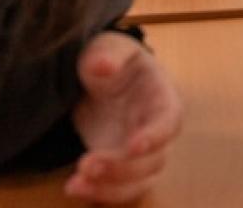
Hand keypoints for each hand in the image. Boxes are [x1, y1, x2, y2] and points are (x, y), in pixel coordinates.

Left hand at [65, 31, 183, 203]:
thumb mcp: (108, 49)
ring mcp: (139, 154)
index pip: (168, 121)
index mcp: (162, 98)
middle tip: (86, 165)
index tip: (133, 146)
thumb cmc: (113, 61)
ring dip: (110, 188)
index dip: (155, 136)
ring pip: (138, 181)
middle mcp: (157, 131)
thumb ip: (107, 55)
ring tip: (75, 185)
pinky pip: (119, 189)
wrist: (101, 81)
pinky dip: (100, 194)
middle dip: (122, 168)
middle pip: (154, 159)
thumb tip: (103, 65)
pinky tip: (74, 188)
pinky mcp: (120, 167)